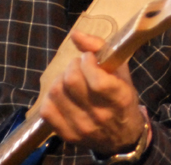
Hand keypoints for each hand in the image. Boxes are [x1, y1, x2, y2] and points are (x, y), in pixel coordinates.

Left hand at [38, 31, 149, 155]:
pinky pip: (47, 111)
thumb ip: (101, 49)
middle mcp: (100, 115)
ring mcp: (81, 127)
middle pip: (71, 82)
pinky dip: (51, 97)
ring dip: (60, 79)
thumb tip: (75, 33)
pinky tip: (62, 94)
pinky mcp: (67, 135)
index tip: (89, 58)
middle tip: (79, 66)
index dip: (88, 62)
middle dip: (72, 66)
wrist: (123, 137)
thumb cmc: (123, 99)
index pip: (96, 80)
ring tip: (70, 79)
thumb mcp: (122, 73)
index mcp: (119, 98)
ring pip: (56, 93)